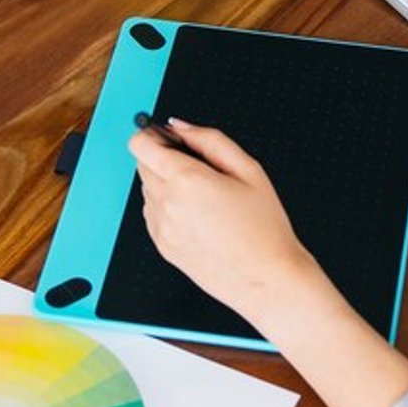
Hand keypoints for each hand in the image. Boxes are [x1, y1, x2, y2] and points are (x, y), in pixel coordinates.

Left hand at [128, 121, 325, 324]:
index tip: (167, 137)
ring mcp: (161, 228)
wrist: (266, 280)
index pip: (141, 144)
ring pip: (148, 190)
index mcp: (186, 180)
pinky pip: (153, 215)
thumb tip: (181, 126)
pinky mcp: (163, 246)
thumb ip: (210, 139)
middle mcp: (166, 204)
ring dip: (166, 184)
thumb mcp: (249, 170)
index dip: (152, 134)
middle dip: (164, 158)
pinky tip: (199, 216)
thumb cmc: (264, 229)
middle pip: (142, 165)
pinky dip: (168, 208)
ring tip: (204, 197)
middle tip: (198, 168)